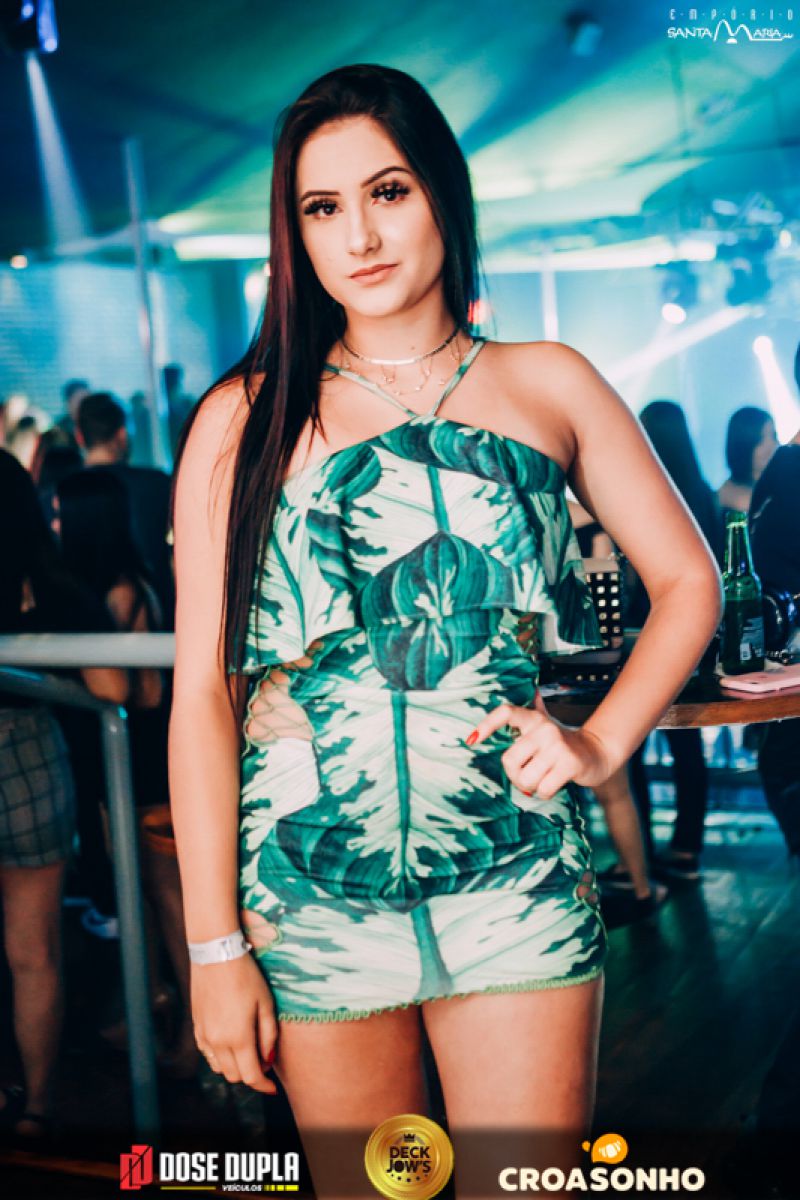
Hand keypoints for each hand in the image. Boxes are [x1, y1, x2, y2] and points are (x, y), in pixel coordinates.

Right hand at [191, 953, 277, 1093]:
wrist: (216, 953)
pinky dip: (220, 1057)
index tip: (273, 1087)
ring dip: (234, 1067)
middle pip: (235, 1076)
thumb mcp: (266, 1004)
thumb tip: (268, 1060)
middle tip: (264, 1060)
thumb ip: (268, 1036)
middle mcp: (218, 1042)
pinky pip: (208, 1054)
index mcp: (238, 1037)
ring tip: (249, 1051)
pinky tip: (231, 1042)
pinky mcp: (196, 1027)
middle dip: (251, 1075)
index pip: (251, 1076)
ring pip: (219, 1068)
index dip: (264, 1086)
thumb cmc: (246, 976)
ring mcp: (204, 1035)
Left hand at [465, 694, 612, 800]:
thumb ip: (534, 708)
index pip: (505, 713)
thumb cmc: (562, 743)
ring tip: (543, 778)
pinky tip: (554, 784)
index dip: (486, 725)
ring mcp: (557, 746)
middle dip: (516, 776)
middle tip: (527, 776)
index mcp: (534, 719)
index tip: (471, 740)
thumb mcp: (546, 723)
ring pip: (526, 778)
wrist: (597, 752)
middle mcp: (544, 729)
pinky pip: (543, 789)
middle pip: (510, 760)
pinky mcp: (569, 764)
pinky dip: (545, 793)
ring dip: (532, 786)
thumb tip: (530, 686)